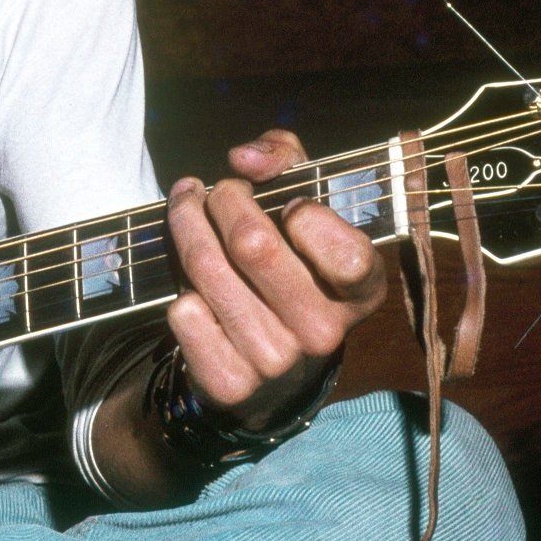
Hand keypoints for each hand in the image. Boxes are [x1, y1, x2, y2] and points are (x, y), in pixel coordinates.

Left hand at [164, 129, 388, 424]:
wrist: (273, 371)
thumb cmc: (293, 265)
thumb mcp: (307, 207)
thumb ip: (286, 161)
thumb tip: (243, 158)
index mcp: (361, 291)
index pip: (343, 250)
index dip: (305, 213)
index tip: (287, 203)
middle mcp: (324, 332)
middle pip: (252, 243)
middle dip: (223, 200)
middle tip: (214, 192)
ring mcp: (276, 361)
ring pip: (207, 270)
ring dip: (185, 225)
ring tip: (185, 208)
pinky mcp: (229, 382)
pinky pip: (184, 312)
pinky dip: (178, 287)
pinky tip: (188, 279)